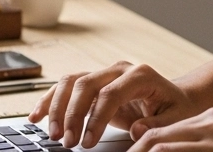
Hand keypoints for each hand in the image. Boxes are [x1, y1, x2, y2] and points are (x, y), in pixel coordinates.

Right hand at [28, 61, 203, 148]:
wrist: (175, 96)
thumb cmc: (176, 107)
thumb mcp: (176, 117)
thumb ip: (157, 124)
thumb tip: (136, 129)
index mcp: (141, 74)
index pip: (110, 93)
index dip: (95, 119)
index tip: (86, 143)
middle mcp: (119, 69)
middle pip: (86, 85)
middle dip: (72, 115)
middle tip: (66, 142)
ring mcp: (104, 73)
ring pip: (71, 82)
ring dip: (57, 108)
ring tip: (52, 134)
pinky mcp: (94, 83)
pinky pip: (66, 87)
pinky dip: (50, 101)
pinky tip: (36, 117)